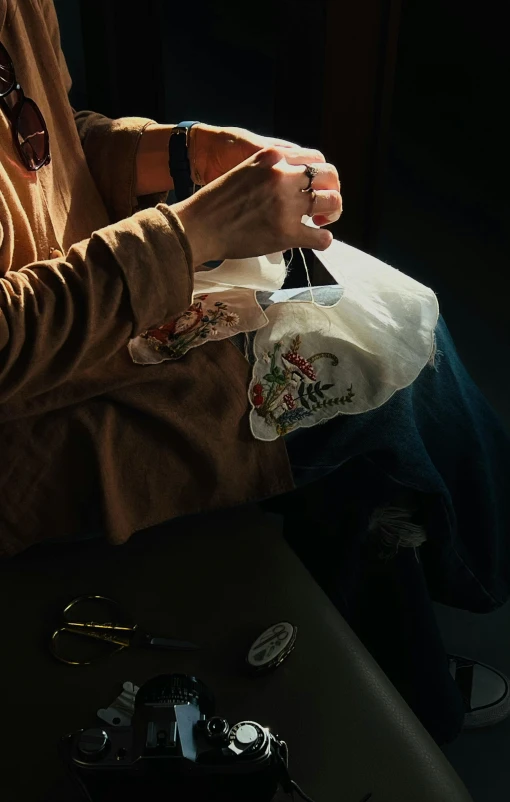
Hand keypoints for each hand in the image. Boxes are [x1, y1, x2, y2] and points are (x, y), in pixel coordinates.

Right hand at [172, 147, 341, 267]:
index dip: (320, 174)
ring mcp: (286, 204)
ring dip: (331, 212)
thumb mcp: (245, 170)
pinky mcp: (286, 232)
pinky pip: (321, 236)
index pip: (315, 158)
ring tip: (322, 222)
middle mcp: (282, 176)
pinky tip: (317, 240)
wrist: (199, 226)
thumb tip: (293, 183)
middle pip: (329, 176)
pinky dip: (323, 239)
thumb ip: (270, 171)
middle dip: (331, 190)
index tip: (315, 187)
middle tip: (324, 206)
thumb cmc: (216, 202)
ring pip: (331, 202)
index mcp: (272, 157)